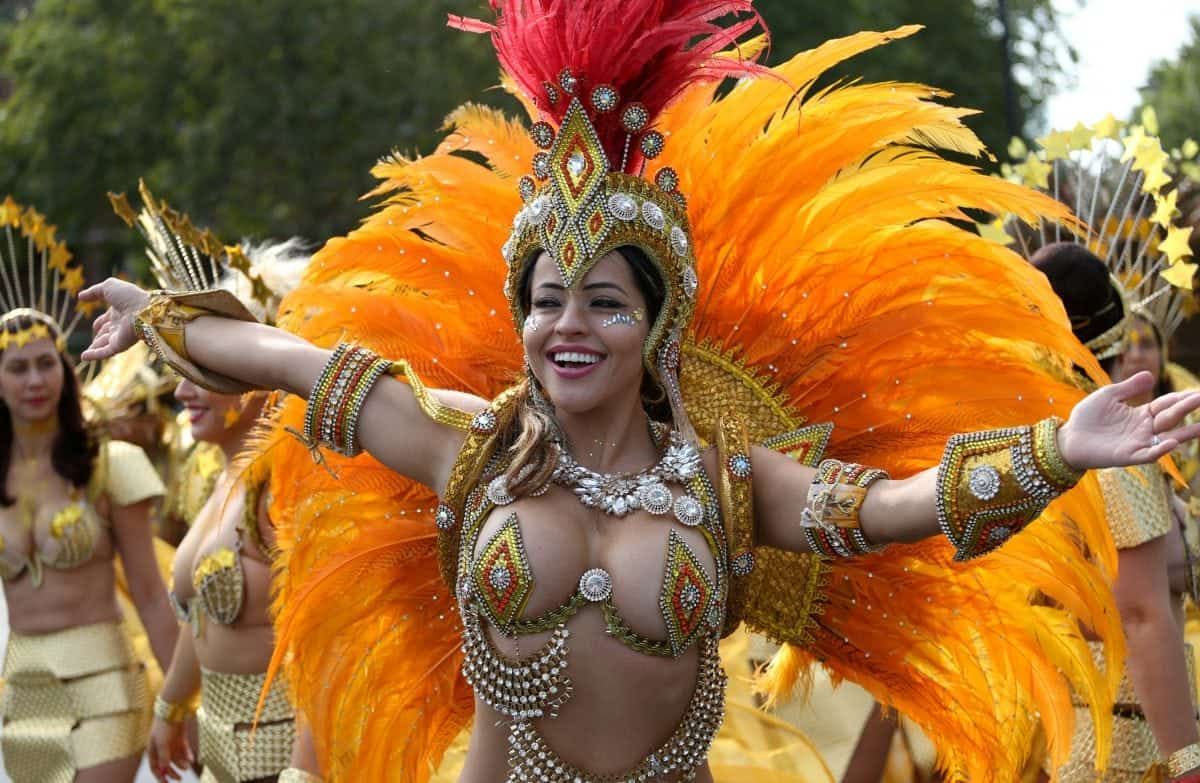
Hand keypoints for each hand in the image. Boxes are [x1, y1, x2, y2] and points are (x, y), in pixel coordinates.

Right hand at [78, 278, 151, 361]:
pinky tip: (84, 357)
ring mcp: (120, 336)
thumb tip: (80, 296)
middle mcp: (120, 325)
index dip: (101, 322)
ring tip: (84, 356)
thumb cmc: (129, 296)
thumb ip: (94, 292)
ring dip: (95, 349)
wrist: (143, 309)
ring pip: (104, 344)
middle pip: (107, 333)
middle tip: (92, 343)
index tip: (95, 326)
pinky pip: (105, 352)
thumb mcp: (108, 288)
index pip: (108, 319)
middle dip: (99, 338)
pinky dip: (94, 355)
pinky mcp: (120, 345)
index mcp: (120, 311)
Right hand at [147, 715, 192, 781]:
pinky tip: (191, 759)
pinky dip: (187, 755)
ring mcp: (171, 742)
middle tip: (179, 778)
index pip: (154, 767)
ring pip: (176, 757)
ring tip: (187, 766)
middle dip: (172, 772)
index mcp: (152, 749)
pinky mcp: (180, 737)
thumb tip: (164, 769)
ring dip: (181, 763)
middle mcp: (161, 747)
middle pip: (166, 764)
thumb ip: (164, 756)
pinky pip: (183, 750)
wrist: (175, 708)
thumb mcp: (162, 742)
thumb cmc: (165, 725)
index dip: (160, 776)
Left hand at [1058, 371, 1199, 469]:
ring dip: (1187, 432)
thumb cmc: (1087, 417)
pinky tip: (1172, 442)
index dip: (1181, 398)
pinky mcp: (1127, 456)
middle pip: (1172, 418)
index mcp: (1141, 414)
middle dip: (1188, 409)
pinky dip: (1160, 450)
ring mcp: (1138, 443)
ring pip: (1168, 438)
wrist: (1068, 438)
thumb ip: (1129, 387)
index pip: (1166, 404)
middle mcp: (1145, 429)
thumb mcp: (1108, 396)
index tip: (1198, 392)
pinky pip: (1148, 454)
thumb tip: (1151, 374)